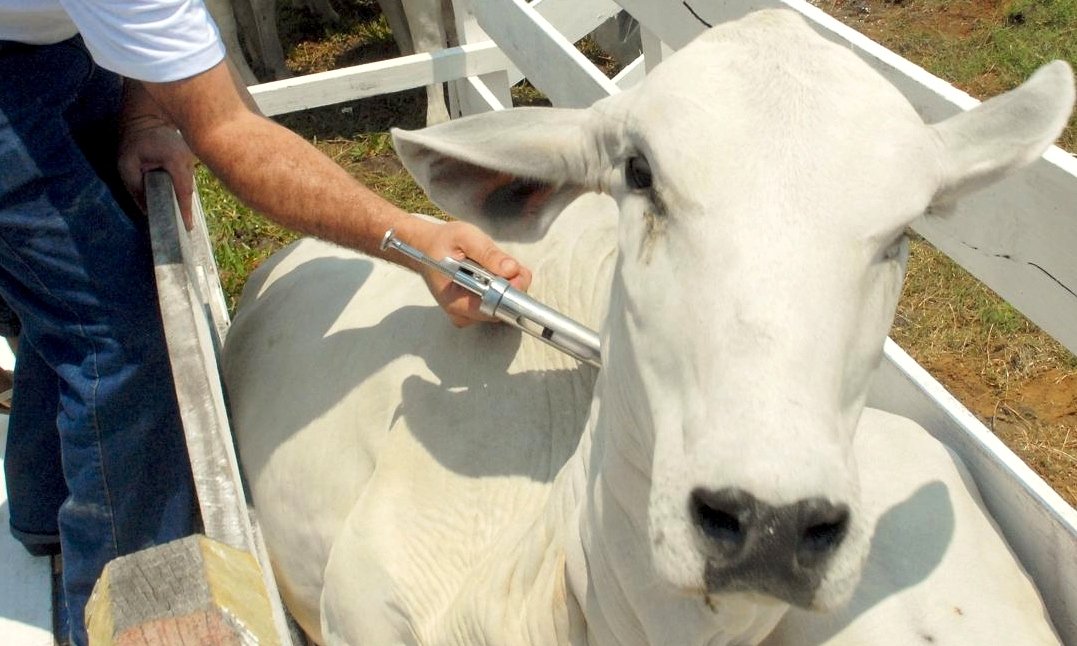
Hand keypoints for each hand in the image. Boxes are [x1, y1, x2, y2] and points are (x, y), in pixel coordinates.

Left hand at [118, 116, 197, 229]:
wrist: (146, 115)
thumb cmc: (134, 139)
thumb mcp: (126, 164)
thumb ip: (135, 188)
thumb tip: (146, 211)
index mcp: (175, 161)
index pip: (183, 191)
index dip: (185, 210)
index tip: (188, 227)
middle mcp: (188, 161)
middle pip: (187, 189)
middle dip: (183, 207)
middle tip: (181, 226)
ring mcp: (191, 159)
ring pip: (187, 184)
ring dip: (182, 197)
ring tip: (178, 215)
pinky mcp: (189, 158)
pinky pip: (185, 177)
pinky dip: (181, 188)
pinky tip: (174, 196)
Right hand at [405, 219, 531, 326]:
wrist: (426, 247)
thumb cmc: (442, 242)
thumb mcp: (464, 237)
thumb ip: (488, 253)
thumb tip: (511, 269)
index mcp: (455, 302)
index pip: (493, 308)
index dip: (510, 291)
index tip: (515, 272)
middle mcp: (462, 314)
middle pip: (502, 309)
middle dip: (510, 285)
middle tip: (502, 262)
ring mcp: (469, 315)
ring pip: (503, 305)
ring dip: (506, 284)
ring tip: (490, 265)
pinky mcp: (475, 310)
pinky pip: (499, 302)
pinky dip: (502, 285)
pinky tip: (490, 272)